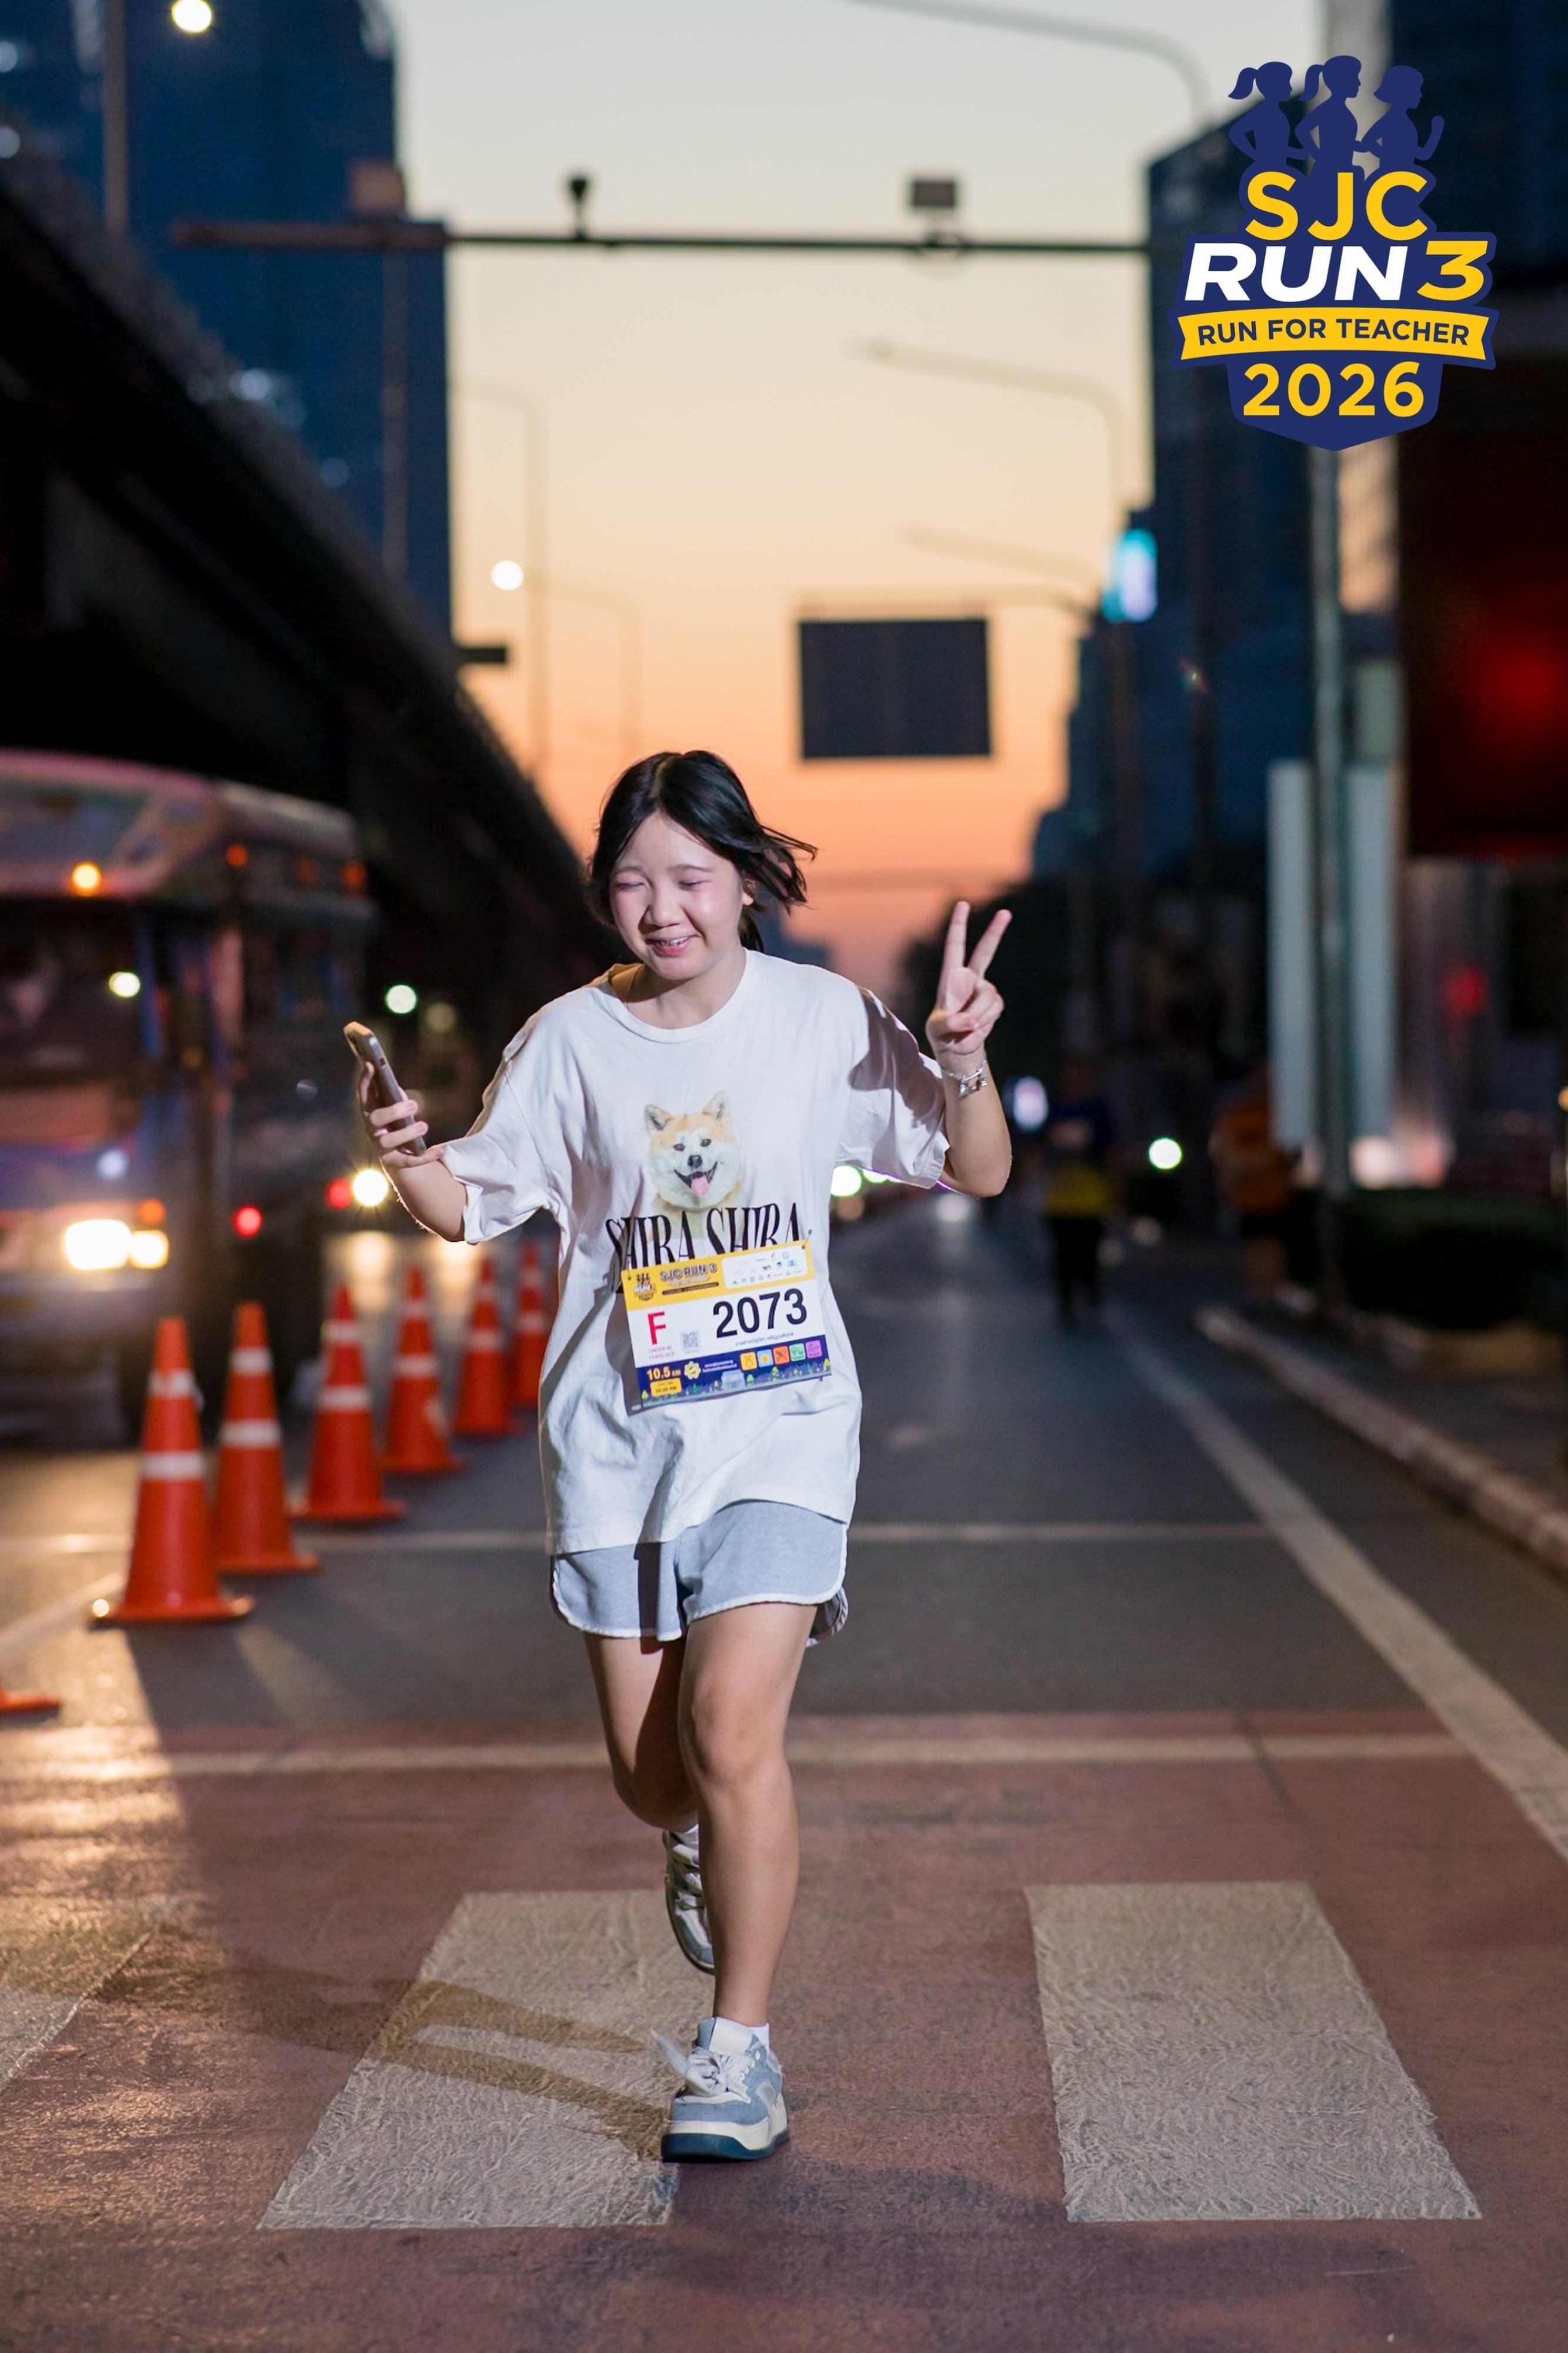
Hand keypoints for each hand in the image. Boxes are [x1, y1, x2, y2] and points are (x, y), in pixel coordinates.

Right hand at [358, 1065, 442, 1171]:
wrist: (397, 1153)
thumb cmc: (397, 1122)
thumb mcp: (396, 1106)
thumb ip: (394, 1096)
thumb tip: (393, 1083)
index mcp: (370, 1111)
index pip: (363, 1094)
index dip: (365, 1080)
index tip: (371, 1064)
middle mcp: (371, 1129)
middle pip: (375, 1119)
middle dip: (393, 1111)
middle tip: (414, 1105)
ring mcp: (380, 1146)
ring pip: (387, 1141)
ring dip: (407, 1133)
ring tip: (424, 1126)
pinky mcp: (392, 1162)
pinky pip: (407, 1161)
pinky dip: (424, 1157)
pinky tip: (440, 1151)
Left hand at [925, 900, 1009, 1071]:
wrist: (957, 1050)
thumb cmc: (942, 1035)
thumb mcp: (939, 1030)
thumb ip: (951, 1023)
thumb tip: (969, 1018)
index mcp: (951, 977)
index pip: (954, 947)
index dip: (958, 925)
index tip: (963, 904)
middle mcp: (970, 979)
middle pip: (985, 952)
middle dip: (995, 932)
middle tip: (1006, 912)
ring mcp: (984, 991)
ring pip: (988, 996)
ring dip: (978, 1015)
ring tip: (966, 1027)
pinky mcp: (994, 1004)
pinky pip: (994, 1009)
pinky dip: (985, 1022)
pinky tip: (976, 1029)